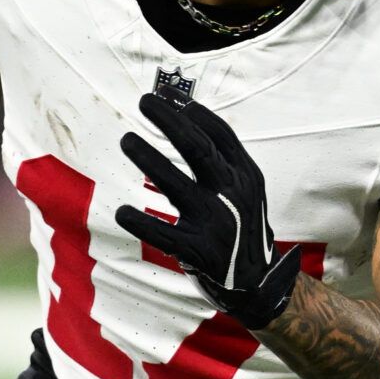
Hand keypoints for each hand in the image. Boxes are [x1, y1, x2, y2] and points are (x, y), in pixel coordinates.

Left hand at [114, 92, 301, 328]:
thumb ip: (225, 161)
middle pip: (198, 149)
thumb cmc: (243, 227)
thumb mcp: (246, 190)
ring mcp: (215, 222)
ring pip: (176, 184)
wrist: (258, 282)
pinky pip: (162, 233)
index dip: (194, 113)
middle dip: (170, 121)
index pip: (221, 135)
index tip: (170, 96)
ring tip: (126, 139)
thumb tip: (188, 118)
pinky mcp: (198, 250)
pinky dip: (140, 221)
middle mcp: (233, 195)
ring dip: (148, 158)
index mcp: (246, 177)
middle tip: (145, 101)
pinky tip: (121, 211)